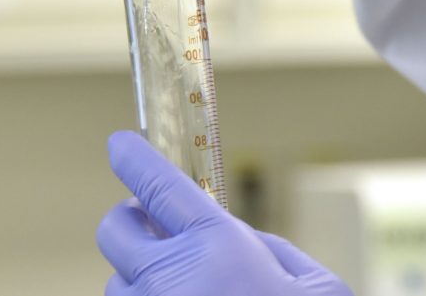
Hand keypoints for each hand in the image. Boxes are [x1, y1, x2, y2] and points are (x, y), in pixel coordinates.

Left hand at [97, 131, 352, 295]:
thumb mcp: (310, 280)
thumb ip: (265, 247)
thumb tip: (233, 237)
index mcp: (217, 245)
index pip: (157, 184)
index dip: (132, 157)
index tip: (118, 143)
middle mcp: (170, 278)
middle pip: (114, 229)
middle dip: (129, 220)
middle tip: (152, 225)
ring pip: (116, 283)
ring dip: (140, 278)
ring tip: (181, 290)